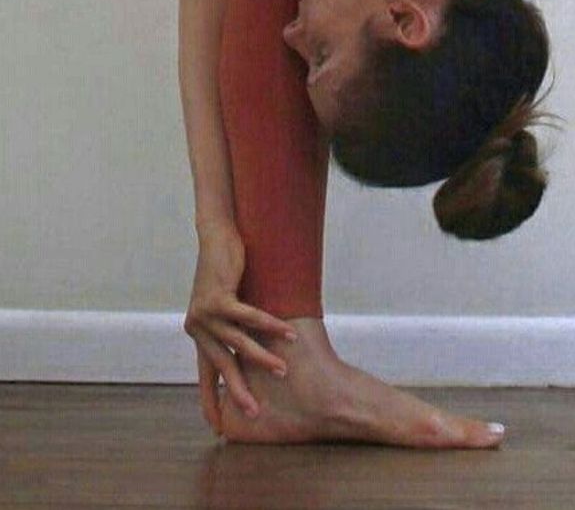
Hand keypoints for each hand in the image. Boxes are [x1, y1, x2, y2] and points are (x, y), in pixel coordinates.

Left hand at [184, 219, 298, 432]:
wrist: (216, 236)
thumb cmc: (226, 269)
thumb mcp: (228, 302)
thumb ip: (234, 326)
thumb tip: (254, 350)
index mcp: (199, 334)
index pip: (205, 375)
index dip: (210, 400)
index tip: (217, 427)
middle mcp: (197, 328)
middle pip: (221, 366)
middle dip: (238, 391)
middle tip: (254, 413)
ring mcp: (205, 313)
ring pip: (238, 344)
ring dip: (262, 359)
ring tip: (282, 372)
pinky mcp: (217, 298)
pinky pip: (247, 318)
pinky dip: (270, 327)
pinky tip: (288, 335)